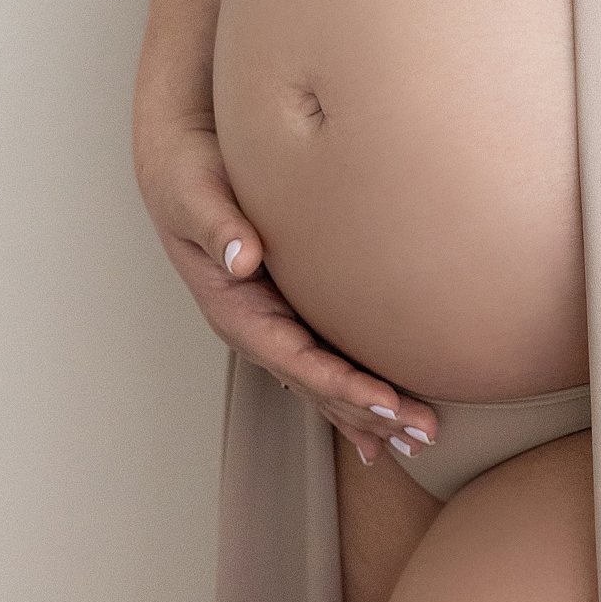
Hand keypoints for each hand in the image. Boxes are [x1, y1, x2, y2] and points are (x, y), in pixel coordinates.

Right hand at [136, 110, 438, 467]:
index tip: (385, 403)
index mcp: (234, 308)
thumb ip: (217, 225)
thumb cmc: (188, 176)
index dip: (340, 384)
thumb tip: (241, 258)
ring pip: (324, 378)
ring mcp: (272, 321)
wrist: (176, 162)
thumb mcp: (195, 194)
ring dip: (369, 411)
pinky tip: (382, 414)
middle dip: (368, 412)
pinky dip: (354, 387)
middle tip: (423, 434)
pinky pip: (325, 356)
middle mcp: (255, 325)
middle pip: (316, 382)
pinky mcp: (288, 306)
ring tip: (418, 439)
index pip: (295, 358)